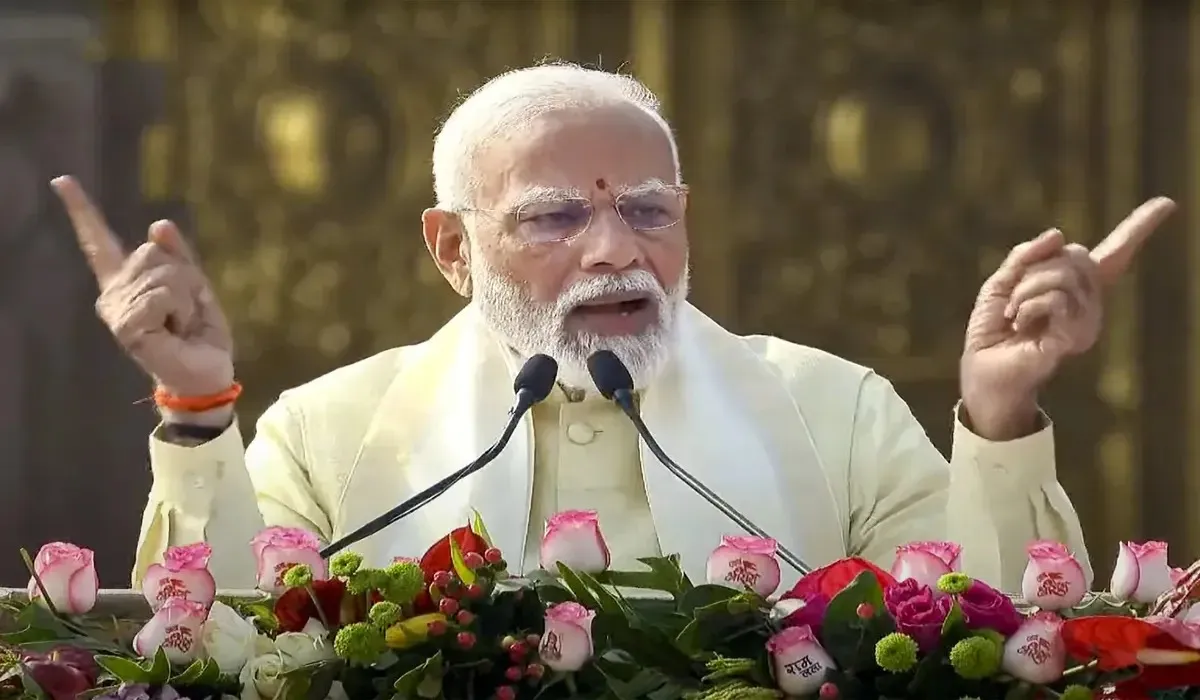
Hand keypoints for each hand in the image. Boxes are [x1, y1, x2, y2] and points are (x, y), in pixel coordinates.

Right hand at [53, 176, 234, 408]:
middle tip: (184, 312)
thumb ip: (179, 256)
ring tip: (180, 323)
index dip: (82, 210)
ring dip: (185, 298)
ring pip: (162, 273)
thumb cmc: (200, 333)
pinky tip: (175, 330)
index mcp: (127, 281)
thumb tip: (158, 224)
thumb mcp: (195, 287)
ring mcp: (116, 308)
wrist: (207, 372)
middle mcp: (114, 292)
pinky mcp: (124, 324)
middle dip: (183, 277)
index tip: (62, 180)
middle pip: (152, 252)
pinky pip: (162, 294)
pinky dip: (180, 309)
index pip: (101, 242)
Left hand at [960, 197, 1176, 438]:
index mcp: (1074, 286)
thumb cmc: (993, 330)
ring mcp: (1087, 320)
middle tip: (1016, 299)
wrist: (983, 370)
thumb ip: (1026, 256)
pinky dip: (1029, 305)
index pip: (1115, 253)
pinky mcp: (1077, 336)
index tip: (1167, 203)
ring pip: (1064, 274)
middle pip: (1076, 255)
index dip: (1139, 227)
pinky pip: (1058, 298)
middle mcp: (1090, 303)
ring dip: (1026, 290)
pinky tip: (1021, 325)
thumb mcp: (1002, 283)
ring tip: (1016, 316)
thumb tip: (1058, 234)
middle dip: (1035, 268)